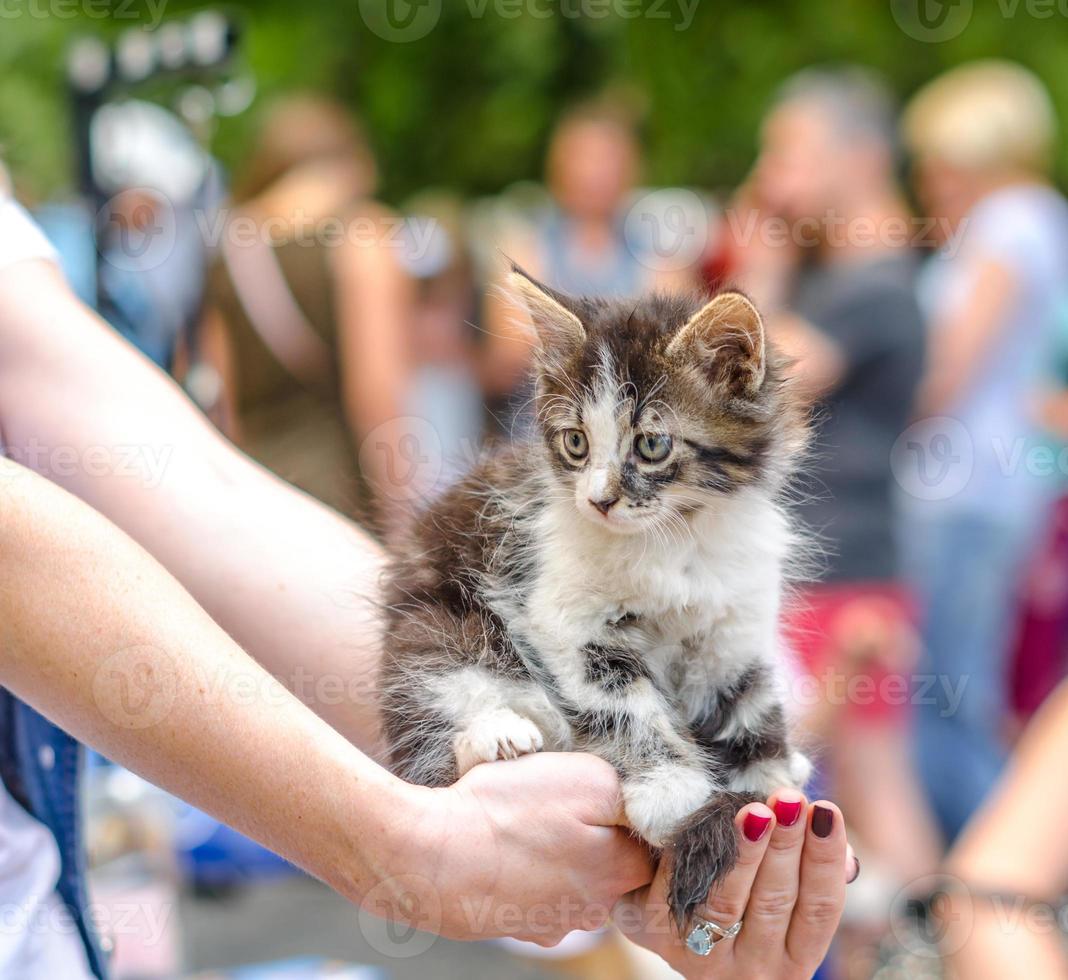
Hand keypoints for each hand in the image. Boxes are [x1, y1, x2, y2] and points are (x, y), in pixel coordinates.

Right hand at [372, 752, 654, 945]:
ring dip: (554, 854)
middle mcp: (592, 911)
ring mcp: (550, 924)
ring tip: (521, 824)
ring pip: (569, 879)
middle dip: (589, 835)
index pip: (647, 844)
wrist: (430, 856)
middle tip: (554, 805)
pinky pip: (531, 891)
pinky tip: (500, 847)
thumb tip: (648, 809)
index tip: (597, 794)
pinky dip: (521, 870)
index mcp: (619, 873)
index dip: (624, 813)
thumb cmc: (507, 813)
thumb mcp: (587, 778)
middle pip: (608, 864)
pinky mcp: (512, 924)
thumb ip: (631, 795)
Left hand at [615, 791, 854, 978]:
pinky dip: (692, 859)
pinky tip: (701, 825)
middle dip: (785, 846)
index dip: (825, 860)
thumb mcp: (782, 890)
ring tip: (756, 810)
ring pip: (727, 904)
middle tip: (789, 799)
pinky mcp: (660, 937)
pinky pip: (677, 893)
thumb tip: (832, 831)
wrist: (669, 921)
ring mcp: (705, 959)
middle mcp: (754, 968)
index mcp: (793, 957)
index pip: (820, 910)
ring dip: (744, 854)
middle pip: (775, 903)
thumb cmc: (741, 894)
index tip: (825, 810)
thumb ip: (806, 864)